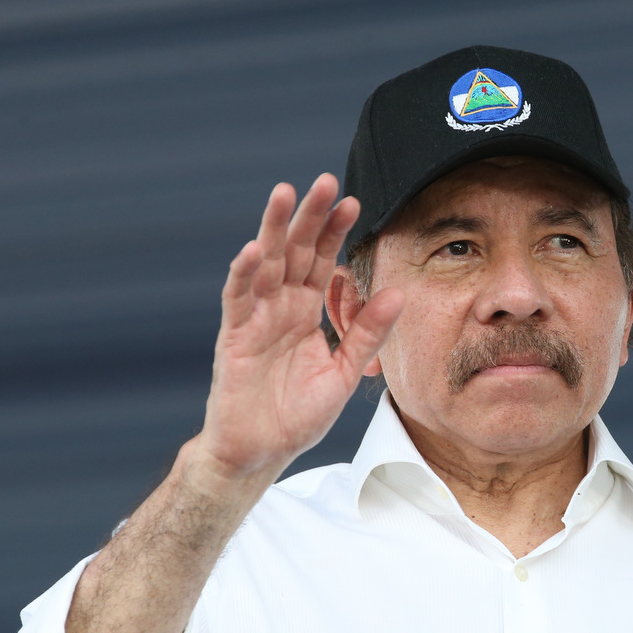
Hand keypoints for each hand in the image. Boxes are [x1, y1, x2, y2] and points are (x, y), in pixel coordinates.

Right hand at [194, 174, 403, 481]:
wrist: (260, 452)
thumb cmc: (298, 414)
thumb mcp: (344, 373)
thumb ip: (367, 334)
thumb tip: (399, 293)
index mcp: (306, 310)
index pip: (322, 261)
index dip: (335, 231)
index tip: (353, 201)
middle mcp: (280, 306)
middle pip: (296, 251)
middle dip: (309, 217)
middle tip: (324, 181)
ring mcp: (255, 318)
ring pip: (265, 263)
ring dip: (274, 229)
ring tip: (284, 194)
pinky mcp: (234, 337)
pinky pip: (238, 299)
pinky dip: (244, 274)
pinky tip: (255, 250)